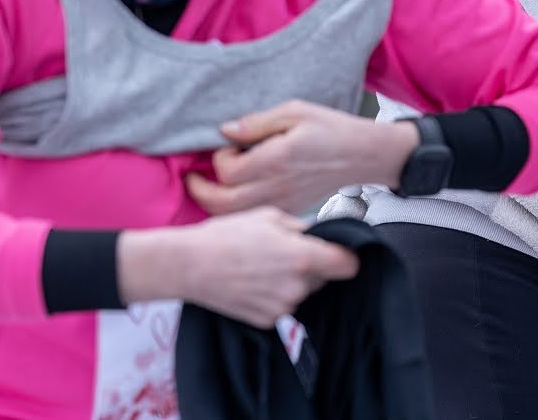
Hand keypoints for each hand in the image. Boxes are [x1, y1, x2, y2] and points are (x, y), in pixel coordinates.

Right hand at [119, 207, 358, 328]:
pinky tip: (254, 280)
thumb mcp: (269, 217)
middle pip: (323, 277)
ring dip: (293, 280)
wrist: (188, 265)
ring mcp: (282, 307)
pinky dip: (275, 294)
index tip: (338, 253)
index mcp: (303, 257)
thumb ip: (301, 227)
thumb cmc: (226, 235)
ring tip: (263, 265)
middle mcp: (297, 286)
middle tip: (285, 252)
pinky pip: (283, 305)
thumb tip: (317, 233)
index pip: (348, 265)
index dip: (346, 257)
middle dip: (313, 265)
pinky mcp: (266, 321)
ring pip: (303, 291)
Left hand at [185, 100, 420, 215]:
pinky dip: (235, 212)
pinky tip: (235, 196)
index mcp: (277, 158)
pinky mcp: (289, 210)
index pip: (228, 171)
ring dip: (214, 204)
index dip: (219, 158)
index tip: (228, 146)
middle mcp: (277, 185)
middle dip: (200, 191)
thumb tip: (225, 130)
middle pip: (222, 202)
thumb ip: (258, 122)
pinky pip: (252, 219)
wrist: (363, 156)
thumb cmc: (330, 128)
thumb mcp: (295, 111)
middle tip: (194, 177)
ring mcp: (283, 202)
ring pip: (234, 216)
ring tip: (210, 187)